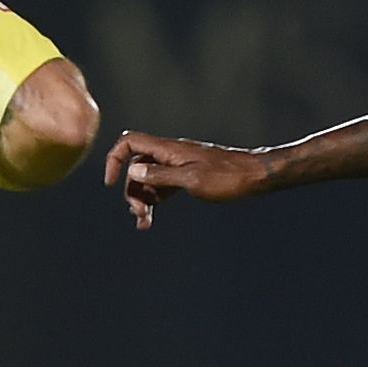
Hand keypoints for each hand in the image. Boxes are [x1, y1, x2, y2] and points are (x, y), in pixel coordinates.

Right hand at [103, 132, 274, 229]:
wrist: (257, 176)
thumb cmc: (228, 177)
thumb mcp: (192, 180)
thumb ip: (161, 176)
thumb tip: (133, 171)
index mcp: (169, 150)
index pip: (130, 142)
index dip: (114, 159)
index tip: (110, 183)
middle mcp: (171, 155)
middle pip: (136, 167)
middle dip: (131, 190)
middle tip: (139, 214)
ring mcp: (179, 165)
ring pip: (149, 179)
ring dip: (142, 199)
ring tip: (144, 224)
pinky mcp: (188, 176)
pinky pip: (163, 186)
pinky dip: (155, 200)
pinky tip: (152, 217)